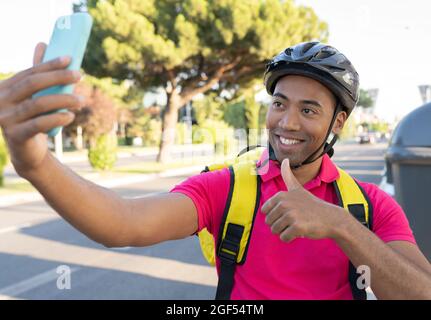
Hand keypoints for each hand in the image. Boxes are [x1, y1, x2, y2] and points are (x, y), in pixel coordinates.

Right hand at [0, 42, 82, 177]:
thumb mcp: (33, 96)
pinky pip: (39, 124)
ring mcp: (6, 119)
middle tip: (80, 76)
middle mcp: (0, 101)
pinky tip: (70, 116)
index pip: (30, 72)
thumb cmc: (32, 119)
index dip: (50, 64)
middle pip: (33, 84)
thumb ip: (37, 74)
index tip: (70, 59)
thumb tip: (42, 43)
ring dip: (64, 100)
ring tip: (81, 100)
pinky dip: (57, 118)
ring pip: (38, 104)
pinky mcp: (16, 135)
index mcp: (4, 88)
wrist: (27, 152)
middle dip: (58, 77)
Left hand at [261, 158, 344, 241]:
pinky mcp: (297, 227)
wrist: (331, 218)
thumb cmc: (312, 205)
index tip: (288, 212)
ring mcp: (291, 215)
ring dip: (285, 231)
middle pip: (269, 222)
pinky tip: (301, 231)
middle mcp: (284, 203)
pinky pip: (284, 238)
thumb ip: (288, 175)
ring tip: (297, 224)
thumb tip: (284, 160)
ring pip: (275, 230)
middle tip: (294, 220)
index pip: (265, 211)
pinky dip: (291, 238)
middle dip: (280, 225)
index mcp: (281, 195)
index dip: (275, 215)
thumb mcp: (298, 188)